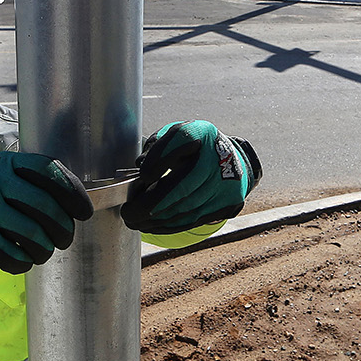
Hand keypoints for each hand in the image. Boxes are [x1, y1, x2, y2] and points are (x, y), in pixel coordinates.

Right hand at [0, 153, 92, 275]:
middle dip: (63, 230)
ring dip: (44, 250)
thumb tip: (79, 208)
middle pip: (46, 208)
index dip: (72, 193)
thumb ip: (36, 187)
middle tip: (63, 240)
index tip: (84, 213)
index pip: (48, 171)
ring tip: (42, 252)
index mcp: (7, 163)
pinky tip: (21, 260)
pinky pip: (13, 256)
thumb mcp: (5, 183)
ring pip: (33, 236)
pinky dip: (24, 263)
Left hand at [121, 121, 260, 234]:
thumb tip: (141, 166)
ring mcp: (225, 184)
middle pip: (182, 187)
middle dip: (150, 203)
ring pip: (186, 210)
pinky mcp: (227, 203)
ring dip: (156, 220)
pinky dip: (169, 226)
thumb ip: (157, 147)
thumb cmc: (195, 147)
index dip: (158, 161)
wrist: (232, 159)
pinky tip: (152, 226)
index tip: (142, 176)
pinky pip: (194, 220)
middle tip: (128, 211)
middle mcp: (217, 157)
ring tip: (135, 221)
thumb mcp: (176, 136)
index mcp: (201, 133)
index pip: (180, 143)